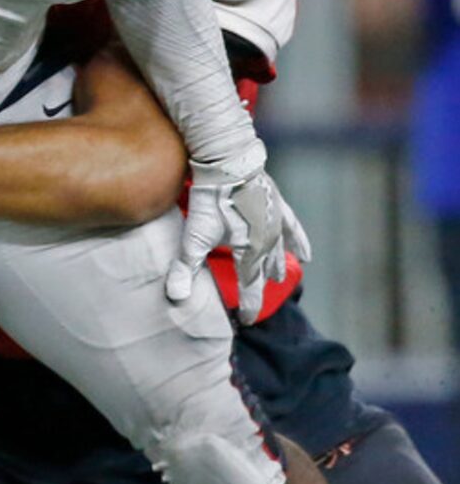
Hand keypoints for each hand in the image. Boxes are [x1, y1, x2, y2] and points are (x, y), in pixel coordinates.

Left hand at [166, 138, 297, 324]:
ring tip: (280, 277)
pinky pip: (293, 227)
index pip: (250, 287)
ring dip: (278, 265)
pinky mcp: (276, 203)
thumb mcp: (195, 236)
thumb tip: (176, 299)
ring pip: (280, 251)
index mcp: (251, 252)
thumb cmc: (212, 200)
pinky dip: (299, 241)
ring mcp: (276, 222)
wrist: (229, 162)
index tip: (245, 321)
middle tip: (255, 300)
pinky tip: (306, 253)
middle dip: (260, 286)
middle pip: (265, 269)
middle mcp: (269, 241)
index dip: (248, 305)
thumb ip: (186, 268)